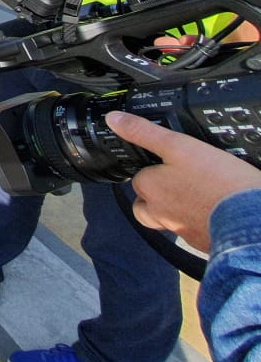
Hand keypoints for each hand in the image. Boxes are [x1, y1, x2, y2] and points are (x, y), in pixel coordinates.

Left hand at [107, 111, 260, 252]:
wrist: (252, 220)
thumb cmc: (219, 183)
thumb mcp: (179, 145)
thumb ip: (145, 132)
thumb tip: (114, 120)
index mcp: (151, 188)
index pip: (138, 177)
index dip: (150, 167)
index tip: (164, 162)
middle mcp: (161, 213)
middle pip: (145, 204)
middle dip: (154, 194)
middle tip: (175, 180)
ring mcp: (182, 230)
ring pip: (167, 219)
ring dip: (174, 209)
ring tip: (193, 195)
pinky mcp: (202, 241)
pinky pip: (192, 231)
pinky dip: (197, 221)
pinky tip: (211, 209)